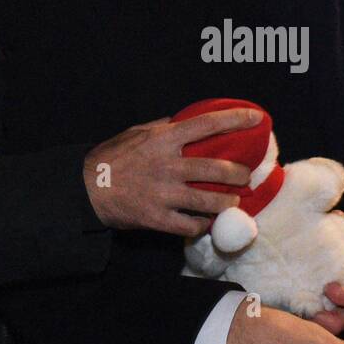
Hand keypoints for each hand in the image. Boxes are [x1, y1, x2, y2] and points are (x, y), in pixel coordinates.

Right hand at [82, 107, 259, 235]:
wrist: (86, 189)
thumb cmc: (112, 157)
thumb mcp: (136, 132)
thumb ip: (164, 126)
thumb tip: (187, 119)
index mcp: (163, 139)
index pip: (206, 124)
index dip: (235, 119)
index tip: (256, 117)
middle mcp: (167, 165)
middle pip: (216, 168)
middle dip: (239, 173)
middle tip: (246, 175)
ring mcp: (163, 194)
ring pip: (208, 200)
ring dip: (227, 202)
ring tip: (233, 202)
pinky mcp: (157, 218)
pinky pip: (189, 225)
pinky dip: (202, 225)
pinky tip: (205, 222)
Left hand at [312, 213, 343, 334]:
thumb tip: (326, 211)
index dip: (342, 296)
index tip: (328, 287)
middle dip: (324, 321)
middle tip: (306, 309)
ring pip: (339, 328)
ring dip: (319, 323)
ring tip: (299, 312)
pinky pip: (336, 326)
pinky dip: (321, 322)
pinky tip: (304, 311)